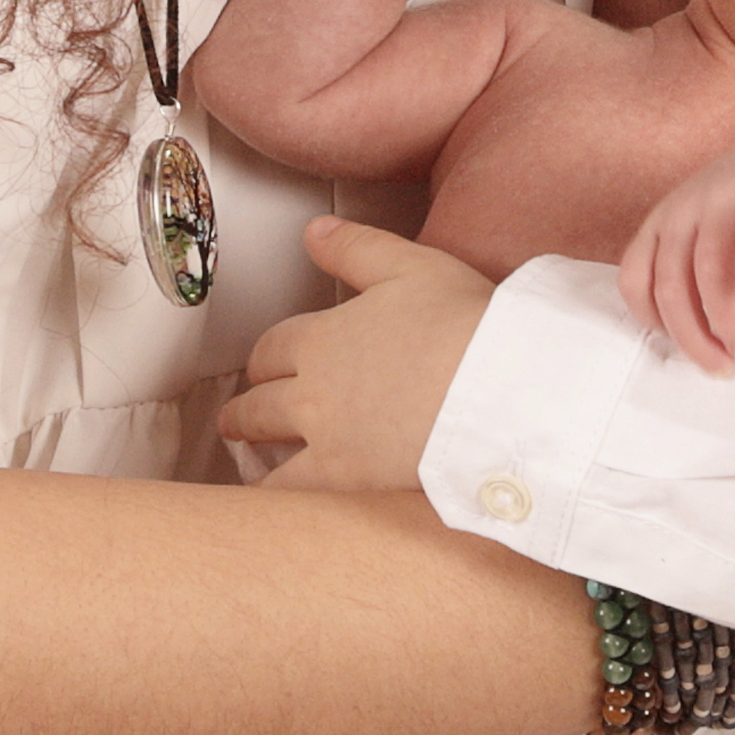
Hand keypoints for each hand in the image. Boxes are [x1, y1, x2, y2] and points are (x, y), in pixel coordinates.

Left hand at [214, 218, 502, 491]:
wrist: (494, 389)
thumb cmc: (463, 324)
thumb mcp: (411, 265)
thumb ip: (356, 248)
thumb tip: (313, 231)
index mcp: (323, 337)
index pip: (274, 347)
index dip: (267, 358)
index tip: (267, 366)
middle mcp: (312, 389)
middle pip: (260, 399)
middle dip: (247, 406)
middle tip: (239, 416)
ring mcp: (325, 437)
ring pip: (267, 445)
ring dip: (251, 448)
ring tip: (247, 457)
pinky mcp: (346, 480)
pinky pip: (289, 492)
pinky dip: (272, 494)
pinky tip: (270, 502)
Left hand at [617, 128, 734, 375]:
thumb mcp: (696, 241)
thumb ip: (682, 279)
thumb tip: (685, 345)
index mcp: (657, 227)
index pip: (634, 280)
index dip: (652, 320)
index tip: (684, 346)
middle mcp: (681, 213)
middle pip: (671, 285)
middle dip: (693, 336)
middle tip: (721, 366)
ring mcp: (720, 201)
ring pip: (710, 269)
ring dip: (726, 318)